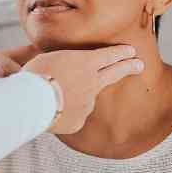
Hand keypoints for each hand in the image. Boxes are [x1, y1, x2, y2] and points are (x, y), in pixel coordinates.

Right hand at [23, 45, 143, 134]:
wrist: (32, 102)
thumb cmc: (36, 76)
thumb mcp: (47, 59)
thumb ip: (61, 62)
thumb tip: (61, 64)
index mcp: (85, 63)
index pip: (109, 55)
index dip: (121, 52)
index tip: (131, 51)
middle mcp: (91, 82)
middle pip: (114, 72)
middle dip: (128, 67)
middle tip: (139, 64)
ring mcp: (87, 104)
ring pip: (86, 97)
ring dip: (77, 96)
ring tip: (56, 95)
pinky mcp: (78, 121)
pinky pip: (73, 115)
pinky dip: (65, 113)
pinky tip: (52, 111)